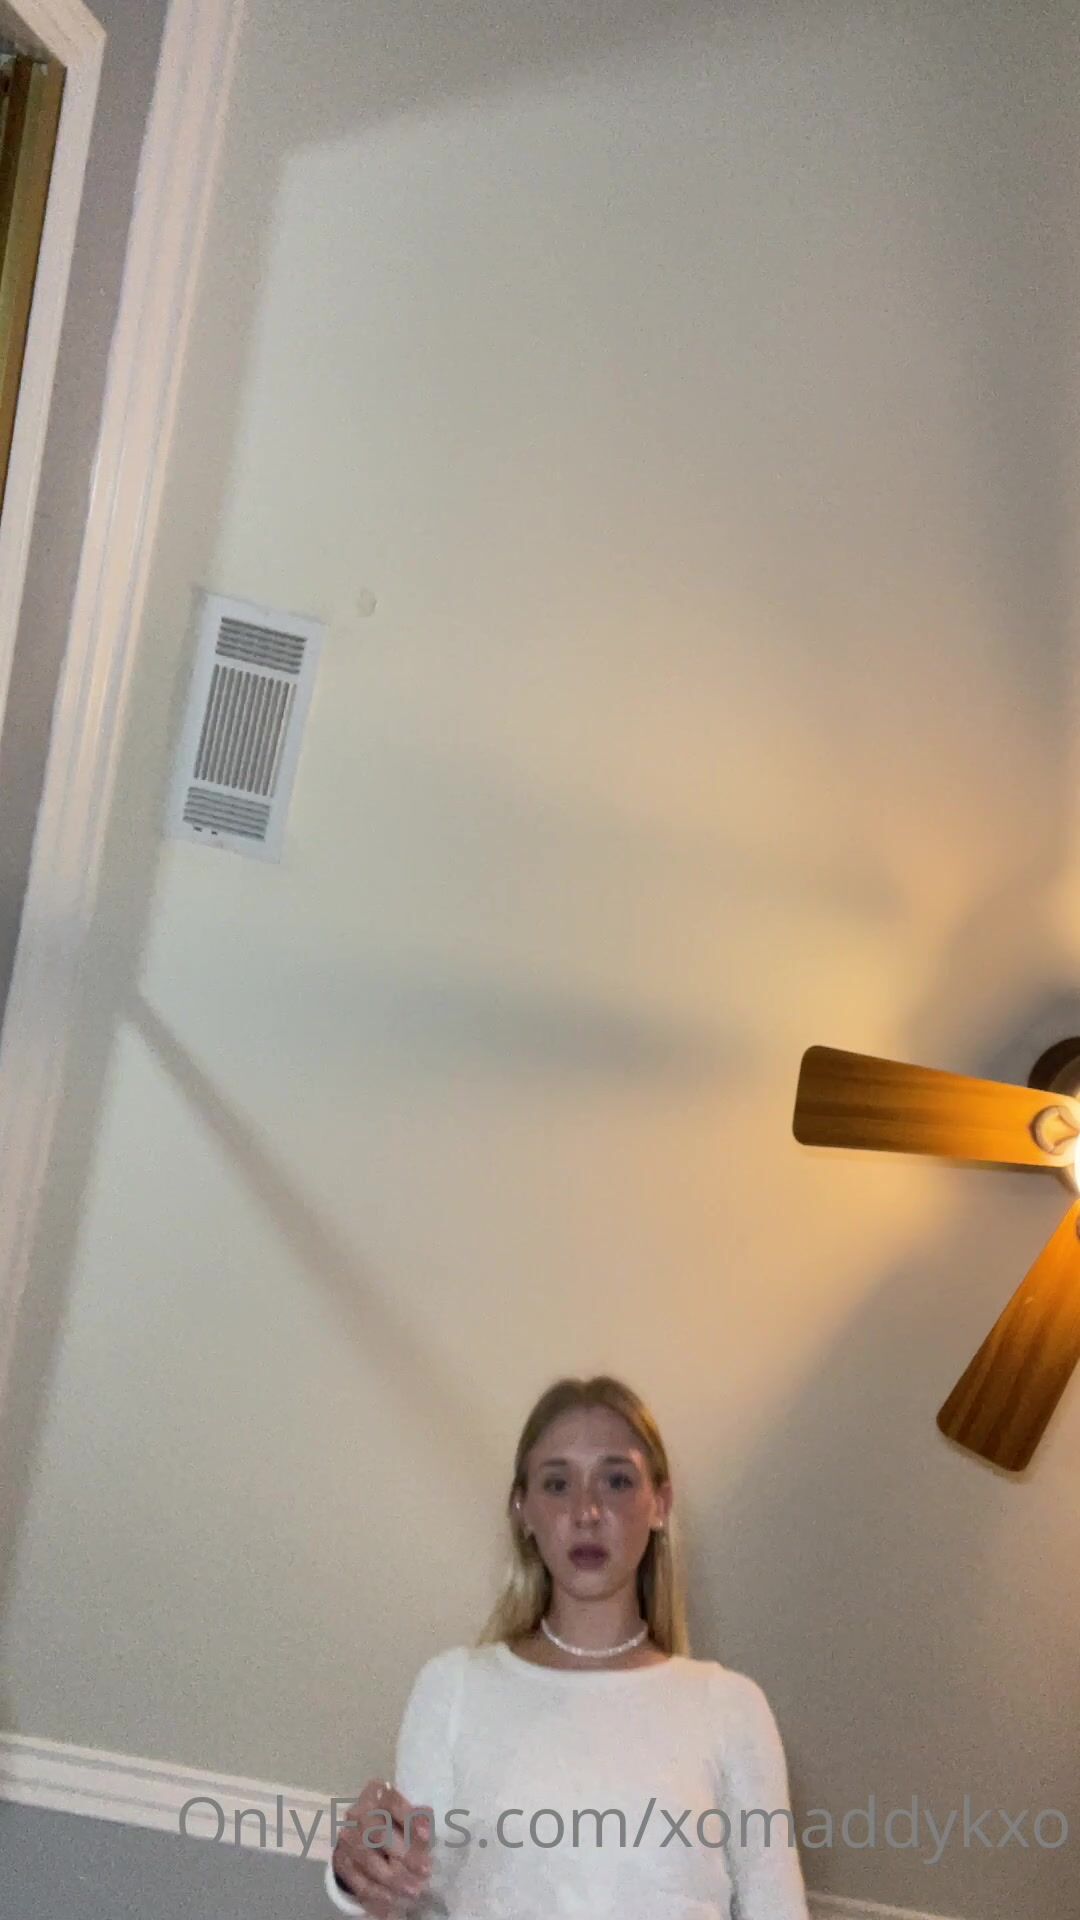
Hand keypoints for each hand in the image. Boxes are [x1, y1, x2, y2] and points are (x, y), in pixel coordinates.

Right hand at [332, 1777, 433, 1914]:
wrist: (360, 1835)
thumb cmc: (393, 1821)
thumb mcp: (407, 1815)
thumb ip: (419, 1818)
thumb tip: (427, 1824)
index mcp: (376, 1793)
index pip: (391, 1801)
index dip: (409, 1817)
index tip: (427, 1835)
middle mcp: (357, 1812)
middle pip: (379, 1833)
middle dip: (405, 1855)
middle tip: (425, 1871)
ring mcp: (346, 1838)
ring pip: (369, 1860)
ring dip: (393, 1878)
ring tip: (414, 1890)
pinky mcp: (341, 1861)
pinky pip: (359, 1880)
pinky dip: (378, 1892)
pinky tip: (394, 1900)